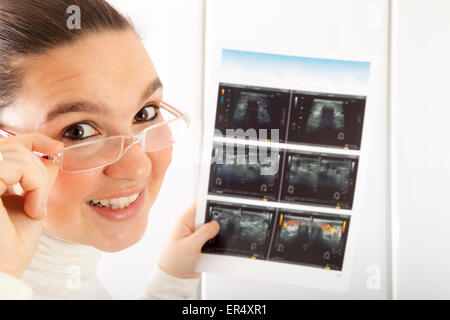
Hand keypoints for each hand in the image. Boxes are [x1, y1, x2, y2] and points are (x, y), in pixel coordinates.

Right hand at [0, 133, 63, 277]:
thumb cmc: (12, 244)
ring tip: (37, 209)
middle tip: (45, 193)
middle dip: (38, 165)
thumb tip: (51, 155)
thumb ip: (35, 178)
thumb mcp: (29, 202)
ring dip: (38, 181)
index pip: (7, 144)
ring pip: (16, 155)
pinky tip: (34, 211)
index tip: (57, 147)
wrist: (5, 271)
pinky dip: (35, 186)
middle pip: (12, 146)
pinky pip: (17, 167)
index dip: (33, 139)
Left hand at [157, 201, 219, 278]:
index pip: (197, 205)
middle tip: (223, 223)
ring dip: (215, 233)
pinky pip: (210, 238)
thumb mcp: (191, 245)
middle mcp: (188, 227)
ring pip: (209, 228)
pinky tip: (217, 245)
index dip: (209, 202)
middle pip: (206, 216)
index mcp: (183, 222)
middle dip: (215, 220)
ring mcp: (194, 236)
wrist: (173, 279)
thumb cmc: (174, 263)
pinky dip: (214, 241)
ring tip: (218, 237)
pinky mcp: (198, 244)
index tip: (220, 203)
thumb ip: (204, 232)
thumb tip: (215, 224)